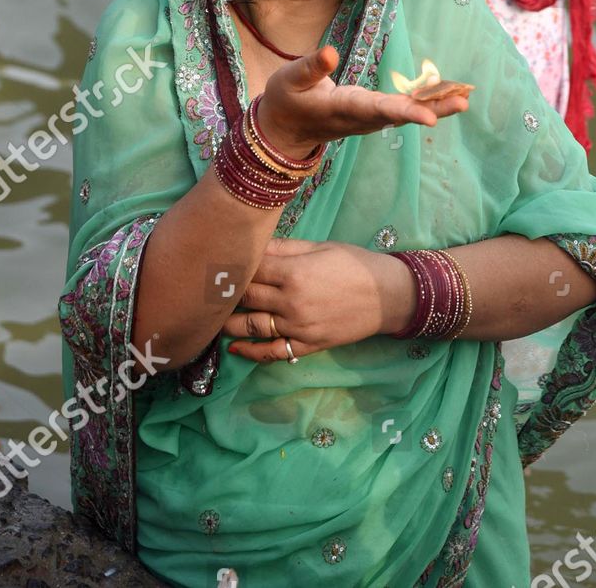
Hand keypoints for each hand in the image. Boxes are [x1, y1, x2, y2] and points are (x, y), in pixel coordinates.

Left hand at [222, 237, 406, 361]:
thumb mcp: (321, 247)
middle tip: (209, 287)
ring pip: (253, 326)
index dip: (232, 265)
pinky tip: (234, 347)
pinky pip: (273, 352)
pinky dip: (251, 352)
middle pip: (247, 297)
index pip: (251, 269)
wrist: (387, 294)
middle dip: (227, 291)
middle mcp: (292, 302)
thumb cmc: (354, 263)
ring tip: (211, 316)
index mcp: (294, 273)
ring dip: (228, 322)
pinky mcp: (307, 345)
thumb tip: (254, 243)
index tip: (215, 262)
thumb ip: (284, 248)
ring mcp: (298, 327)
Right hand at [258, 45, 474, 159]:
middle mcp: (363, 117)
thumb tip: (330, 52)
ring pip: (408, 111)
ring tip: (466, 94)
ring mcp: (370, 118)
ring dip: (437, 104)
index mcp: (343, 108)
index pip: (378, 110)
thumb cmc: (286, 100)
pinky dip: (428, 101)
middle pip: (402, 113)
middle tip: (463, 101)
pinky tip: (449, 93)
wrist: (285, 131)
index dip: (405, 113)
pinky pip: (405, 108)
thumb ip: (311, 68)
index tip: (430, 118)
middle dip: (433, 108)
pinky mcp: (375, 114)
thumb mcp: (288, 80)